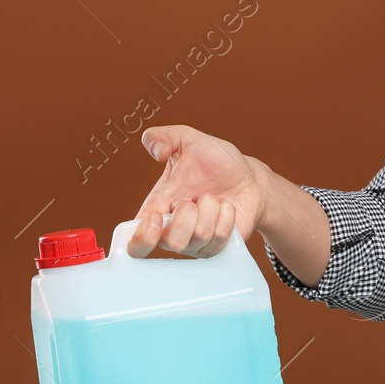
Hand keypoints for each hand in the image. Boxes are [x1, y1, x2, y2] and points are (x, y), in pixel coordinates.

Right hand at [128, 124, 265, 258]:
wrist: (249, 177)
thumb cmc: (216, 162)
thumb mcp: (188, 140)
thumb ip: (164, 137)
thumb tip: (155, 149)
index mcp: (157, 210)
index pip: (136, 244)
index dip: (142, 239)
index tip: (157, 217)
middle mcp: (174, 231)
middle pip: (172, 242)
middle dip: (188, 213)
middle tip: (194, 197)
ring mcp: (197, 242)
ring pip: (199, 237)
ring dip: (211, 209)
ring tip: (213, 197)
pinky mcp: (219, 247)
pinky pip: (220, 238)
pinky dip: (227, 216)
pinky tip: (226, 207)